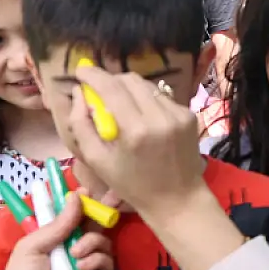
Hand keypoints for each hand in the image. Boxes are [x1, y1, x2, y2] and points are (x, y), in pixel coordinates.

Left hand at [0, 192, 107, 269]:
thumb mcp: (32, 247)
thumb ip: (57, 224)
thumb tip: (76, 196)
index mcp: (53, 240)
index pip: (71, 217)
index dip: (80, 203)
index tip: (85, 191)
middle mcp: (72, 250)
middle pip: (92, 225)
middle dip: (99, 213)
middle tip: (107, 202)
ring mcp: (87, 266)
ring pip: (103, 242)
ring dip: (91, 242)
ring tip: (75, 254)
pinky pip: (107, 263)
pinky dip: (96, 261)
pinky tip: (81, 267)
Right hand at [69, 64, 207, 221]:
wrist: (178, 199)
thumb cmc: (132, 185)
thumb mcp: (97, 160)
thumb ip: (81, 125)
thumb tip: (78, 94)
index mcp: (135, 130)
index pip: (111, 87)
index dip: (93, 74)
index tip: (80, 70)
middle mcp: (159, 117)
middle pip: (129, 80)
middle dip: (110, 80)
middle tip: (98, 91)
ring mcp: (179, 114)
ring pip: (146, 86)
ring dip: (129, 89)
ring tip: (120, 105)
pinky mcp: (190, 115)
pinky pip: (161, 97)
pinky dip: (147, 101)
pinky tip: (143, 117)